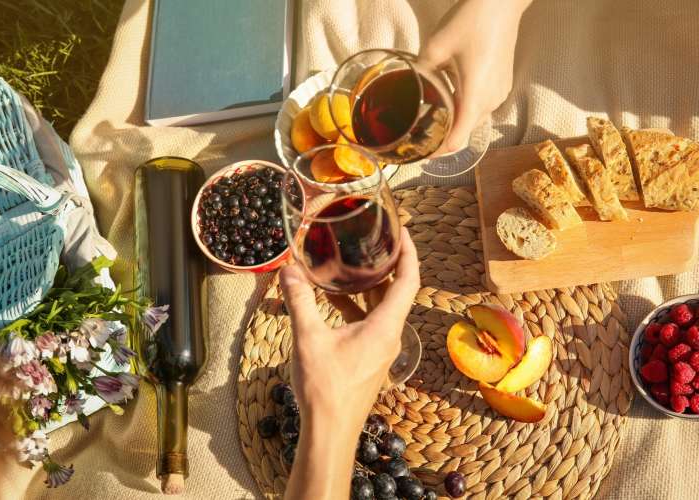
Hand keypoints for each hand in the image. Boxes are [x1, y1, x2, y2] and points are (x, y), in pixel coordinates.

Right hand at [280, 228, 418, 499]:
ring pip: (382, 309)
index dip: (409, 253)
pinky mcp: (370, 358)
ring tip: (350, 265)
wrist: (330, 432)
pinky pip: (370, 323)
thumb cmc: (325, 388)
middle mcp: (389, 335)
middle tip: (372, 242)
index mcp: (385, 326)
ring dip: (368, 287)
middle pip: (396, 292)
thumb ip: (299, 300)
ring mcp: (381, 349)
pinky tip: (333, 301)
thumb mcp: (308, 338)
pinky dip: (357, 308)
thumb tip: (288, 270)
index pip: (408, 281)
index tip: (403, 232)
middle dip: (386, 265)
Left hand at [419, 0, 530, 151]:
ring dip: (457, 122)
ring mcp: (499, 94)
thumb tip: (409, 84)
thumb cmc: (471, 21)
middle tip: (420, 136)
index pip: (457, 139)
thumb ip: (420, 71)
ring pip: (474, 119)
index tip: (422, 155)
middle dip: (444, 138)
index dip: (439, 152)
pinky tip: (451, 99)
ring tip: (434, 119)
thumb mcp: (435, 46)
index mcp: (474, 96)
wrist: (502, 3)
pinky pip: (483, 106)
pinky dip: (467, 109)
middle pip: (465, 132)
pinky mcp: (503, 85)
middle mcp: (490, 101)